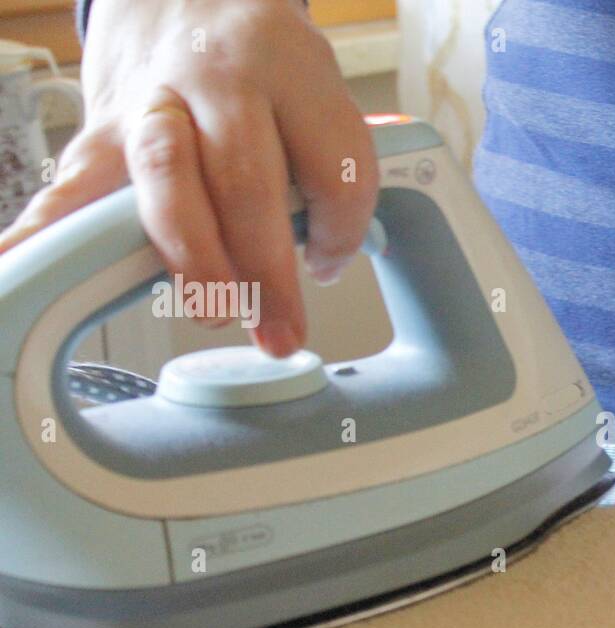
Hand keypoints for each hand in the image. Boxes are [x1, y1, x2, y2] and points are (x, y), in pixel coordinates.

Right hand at [0, 0, 378, 355]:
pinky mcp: (100, 130)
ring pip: (167, 180)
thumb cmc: (258, 65)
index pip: (331, 164)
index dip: (340, 232)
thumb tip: (330, 259)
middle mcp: (218, 78)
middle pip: (245, 180)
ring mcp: (151, 102)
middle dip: (266, 269)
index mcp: (289, 67)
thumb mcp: (313, 92)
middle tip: (281, 333)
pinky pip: (72, 186)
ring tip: (214, 314)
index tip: (330, 266)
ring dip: (193, 260)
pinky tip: (21, 268)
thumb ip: (325, 166)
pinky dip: (46, 232)